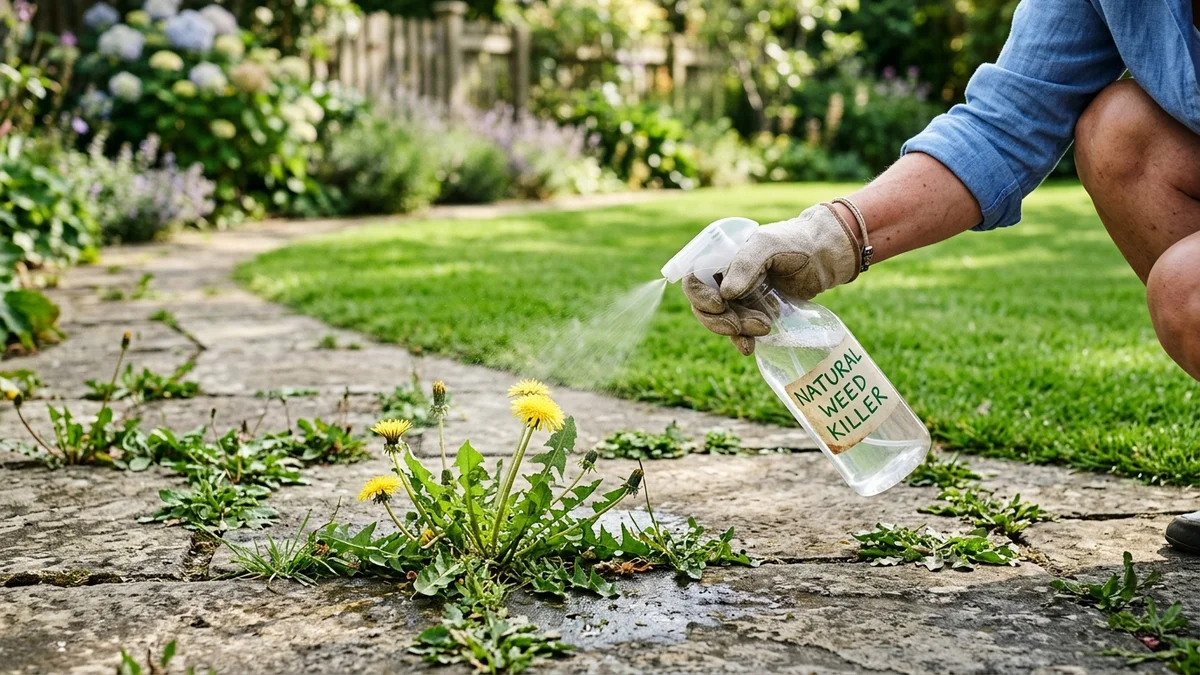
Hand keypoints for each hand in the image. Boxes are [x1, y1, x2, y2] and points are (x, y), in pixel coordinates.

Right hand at [683, 203, 860, 354]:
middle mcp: (725, 279)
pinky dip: (742, 340)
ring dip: (736, 330)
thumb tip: (726, 294)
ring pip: (722, 322)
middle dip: (719, 320)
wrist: (826, 257)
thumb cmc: (795, 241)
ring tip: (764, 326)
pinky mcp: (756, 313)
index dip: (700, 296)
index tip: (720, 305)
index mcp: (720, 259)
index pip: (694, 280)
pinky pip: (740, 332)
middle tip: (738, 325)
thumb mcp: (768, 244)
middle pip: (705, 307)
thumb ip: (746, 264)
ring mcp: (741, 299)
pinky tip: (751, 347)